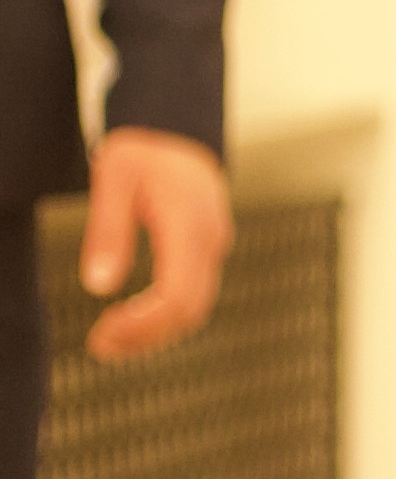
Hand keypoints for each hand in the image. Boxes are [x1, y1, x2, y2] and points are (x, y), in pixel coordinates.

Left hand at [79, 127, 231, 362]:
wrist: (177, 130)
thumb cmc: (143, 152)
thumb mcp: (113, 180)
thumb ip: (107, 231)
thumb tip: (99, 286)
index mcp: (190, 224)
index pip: (177, 294)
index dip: (142, 324)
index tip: (102, 334)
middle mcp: (211, 241)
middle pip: (190, 310)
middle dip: (146, 337)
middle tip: (99, 348)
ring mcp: (214, 246)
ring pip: (196, 308)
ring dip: (156, 332)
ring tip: (111, 342)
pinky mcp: (207, 251)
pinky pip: (194, 294)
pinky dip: (165, 316)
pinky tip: (133, 320)